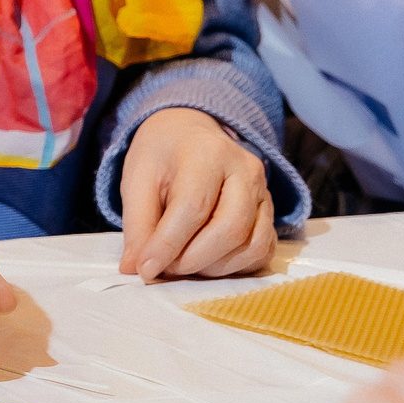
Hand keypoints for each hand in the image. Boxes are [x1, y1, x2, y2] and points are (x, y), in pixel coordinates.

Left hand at [117, 107, 274, 279]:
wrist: (189, 133)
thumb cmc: (161, 156)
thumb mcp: (137, 179)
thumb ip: (137, 224)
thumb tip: (134, 268)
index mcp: (206, 153)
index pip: (193, 207)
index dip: (168, 245)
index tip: (146, 269)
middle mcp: (245, 170)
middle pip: (230, 229)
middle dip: (193, 260)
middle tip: (166, 268)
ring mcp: (264, 192)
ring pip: (251, 245)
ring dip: (215, 268)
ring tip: (183, 265)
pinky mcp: (270, 212)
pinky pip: (263, 250)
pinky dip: (236, 267)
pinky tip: (207, 262)